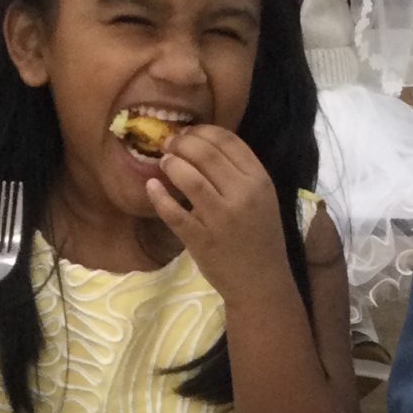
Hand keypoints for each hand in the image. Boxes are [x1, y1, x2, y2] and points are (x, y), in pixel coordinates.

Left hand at [145, 126, 288, 301]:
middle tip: (169, 144)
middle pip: (205, 154)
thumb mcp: (261, 198)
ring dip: (171, 164)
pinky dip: (158, 196)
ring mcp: (220, 218)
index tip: (189, 132)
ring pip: (189, 178)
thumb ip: (239, 172)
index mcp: (259, 181)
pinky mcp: (200, 239)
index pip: (228, 141)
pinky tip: (151, 186)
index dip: (203, 131)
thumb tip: (202, 143)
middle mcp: (242, 195)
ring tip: (164, 162)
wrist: (260, 281)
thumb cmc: (259, 237)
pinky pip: (173, 212)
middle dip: (182, 143)